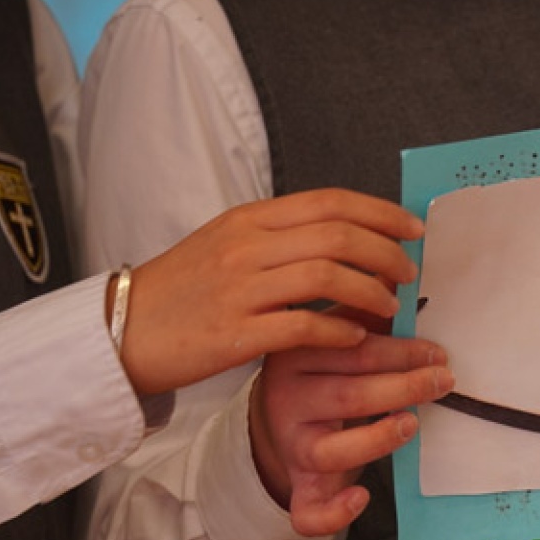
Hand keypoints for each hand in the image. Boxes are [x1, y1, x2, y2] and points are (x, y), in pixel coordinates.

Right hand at [118, 188, 423, 395]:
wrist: (125, 329)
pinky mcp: (237, 333)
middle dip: (387, 253)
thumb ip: (282, 237)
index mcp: (249, 220)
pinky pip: (305, 327)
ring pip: (327, 277)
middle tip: (409, 272)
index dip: (381, 213)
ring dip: (371, 292)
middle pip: (337, 236)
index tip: (414, 229)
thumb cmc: (186, 290)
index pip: (329, 202)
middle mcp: (246, 247)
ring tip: (391, 307)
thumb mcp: (229, 245)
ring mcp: (240, 289)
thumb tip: (346, 234)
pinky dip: (341, 330)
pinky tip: (358, 336)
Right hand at [251, 330, 453, 535]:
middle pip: (349, 395)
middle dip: (403, 387)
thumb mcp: (335, 337)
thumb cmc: (322, 373)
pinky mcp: (300, 483)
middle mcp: (287, 399)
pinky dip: (334, 511)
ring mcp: (292, 444)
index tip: (438, 351)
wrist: (277, 419)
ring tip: (413, 423)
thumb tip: (400, 273)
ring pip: (334, 448)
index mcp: (295, 354)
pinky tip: (362, 498)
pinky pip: (309, 509)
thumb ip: (364, 313)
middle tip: (444, 380)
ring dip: (379, 437)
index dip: (398, 350)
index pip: (350, 350)